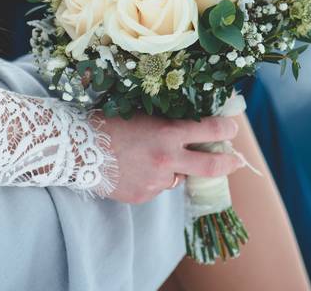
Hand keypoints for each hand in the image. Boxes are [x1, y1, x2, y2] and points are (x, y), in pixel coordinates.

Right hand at [97, 113, 243, 203]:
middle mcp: (166, 160)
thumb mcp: (141, 113)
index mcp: (167, 134)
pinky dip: (153, 178)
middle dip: (228, 163)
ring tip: (151, 156)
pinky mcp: (142, 196)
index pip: (210, 131)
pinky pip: (157, 186)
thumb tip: (191, 125)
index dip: (226, 130)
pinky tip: (135, 167)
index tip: (232, 129)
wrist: (74, 150)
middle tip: (236, 160)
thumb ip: (167, 122)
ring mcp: (155, 181)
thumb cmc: (106, 122)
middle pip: (211, 166)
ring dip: (176, 168)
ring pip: (178, 176)